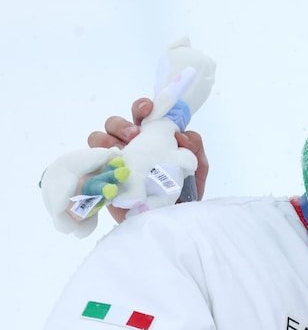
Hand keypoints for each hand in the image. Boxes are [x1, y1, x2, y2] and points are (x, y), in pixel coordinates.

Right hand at [87, 98, 208, 221]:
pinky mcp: (102, 180)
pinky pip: (87, 166)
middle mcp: (129, 148)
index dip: (141, 107)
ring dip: (106, 140)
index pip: (141, 116)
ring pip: (98, 139)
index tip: (149, 108)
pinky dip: (93, 161)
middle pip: (114, 124)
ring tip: (121, 152)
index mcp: (150, 139)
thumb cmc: (183, 194)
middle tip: (135, 136)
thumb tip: (183, 135)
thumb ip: (196, 150)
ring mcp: (114, 163)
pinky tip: (106, 167)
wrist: (171, 222)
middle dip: (122, 124)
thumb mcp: (197, 170)